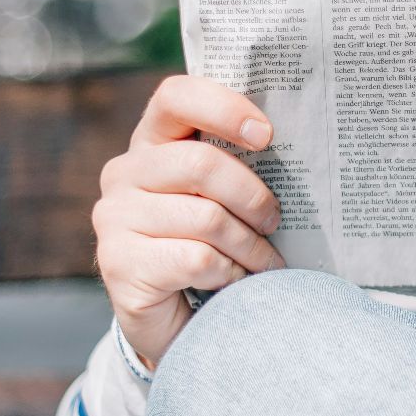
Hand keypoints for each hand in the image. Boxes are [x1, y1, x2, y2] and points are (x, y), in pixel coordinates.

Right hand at [94, 76, 286, 368]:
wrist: (175, 319)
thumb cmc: (210, 244)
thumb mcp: (222, 197)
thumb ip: (238, 163)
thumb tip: (300, 142)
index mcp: (152, 142)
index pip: (176, 96)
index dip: (224, 108)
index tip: (267, 136)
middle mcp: (124, 173)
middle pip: (201, 163)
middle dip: (253, 196)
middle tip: (274, 220)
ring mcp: (114, 218)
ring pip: (206, 218)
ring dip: (250, 246)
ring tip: (263, 262)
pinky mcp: (119, 263)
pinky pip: (197, 258)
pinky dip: (230, 273)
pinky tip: (234, 282)